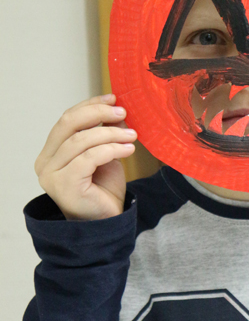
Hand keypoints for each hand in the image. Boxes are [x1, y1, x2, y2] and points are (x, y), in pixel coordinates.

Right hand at [35, 94, 136, 220]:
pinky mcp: (64, 185)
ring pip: (81, 141)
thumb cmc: (103, 190)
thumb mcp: (105, 154)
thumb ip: (104, 133)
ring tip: (132, 135)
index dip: (90, 105)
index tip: (113, 98)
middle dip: (98, 113)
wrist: (107, 222)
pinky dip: (110, 149)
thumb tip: (115, 110)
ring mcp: (52, 175)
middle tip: (123, 113)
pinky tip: (127, 149)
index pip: (67, 119)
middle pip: (69, 124)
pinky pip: (88, 158)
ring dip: (111, 134)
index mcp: (51, 152)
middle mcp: (45, 162)